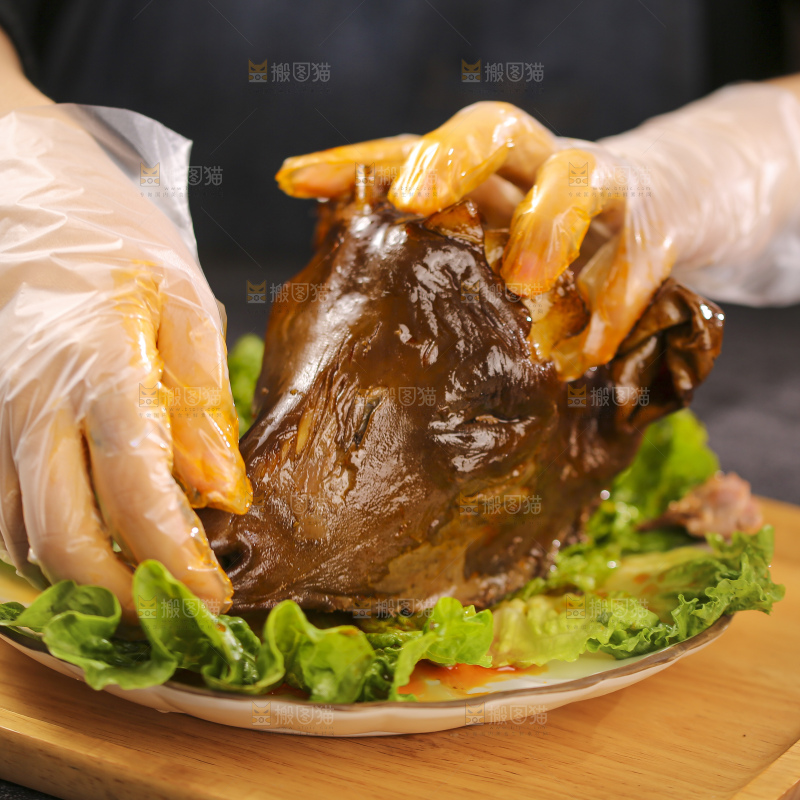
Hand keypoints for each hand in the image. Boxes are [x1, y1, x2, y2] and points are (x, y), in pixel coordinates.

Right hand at [0, 106, 250, 618]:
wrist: (25, 202)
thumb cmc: (116, 244)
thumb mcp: (184, 304)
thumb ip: (201, 401)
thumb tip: (221, 492)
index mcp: (100, 369)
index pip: (136, 492)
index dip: (176, 557)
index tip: (215, 595)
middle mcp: (35, 406)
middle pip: (64, 536)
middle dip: (122, 596)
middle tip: (177, 616)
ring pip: (21, 536)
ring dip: (80, 582)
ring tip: (140, 594)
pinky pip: (0, 510)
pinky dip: (42, 548)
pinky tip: (88, 552)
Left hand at [277, 88, 799, 378]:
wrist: (664, 207)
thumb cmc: (548, 233)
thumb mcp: (487, 235)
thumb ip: (433, 252)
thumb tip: (342, 284)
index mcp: (484, 169)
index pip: (415, 150)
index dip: (357, 162)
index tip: (297, 180)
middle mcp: (535, 163)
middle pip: (495, 131)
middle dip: (452, 159)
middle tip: (413, 198)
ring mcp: (600, 189)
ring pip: (576, 179)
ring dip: (546, 225)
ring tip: (524, 279)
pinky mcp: (652, 229)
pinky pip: (636, 259)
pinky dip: (614, 301)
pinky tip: (587, 349)